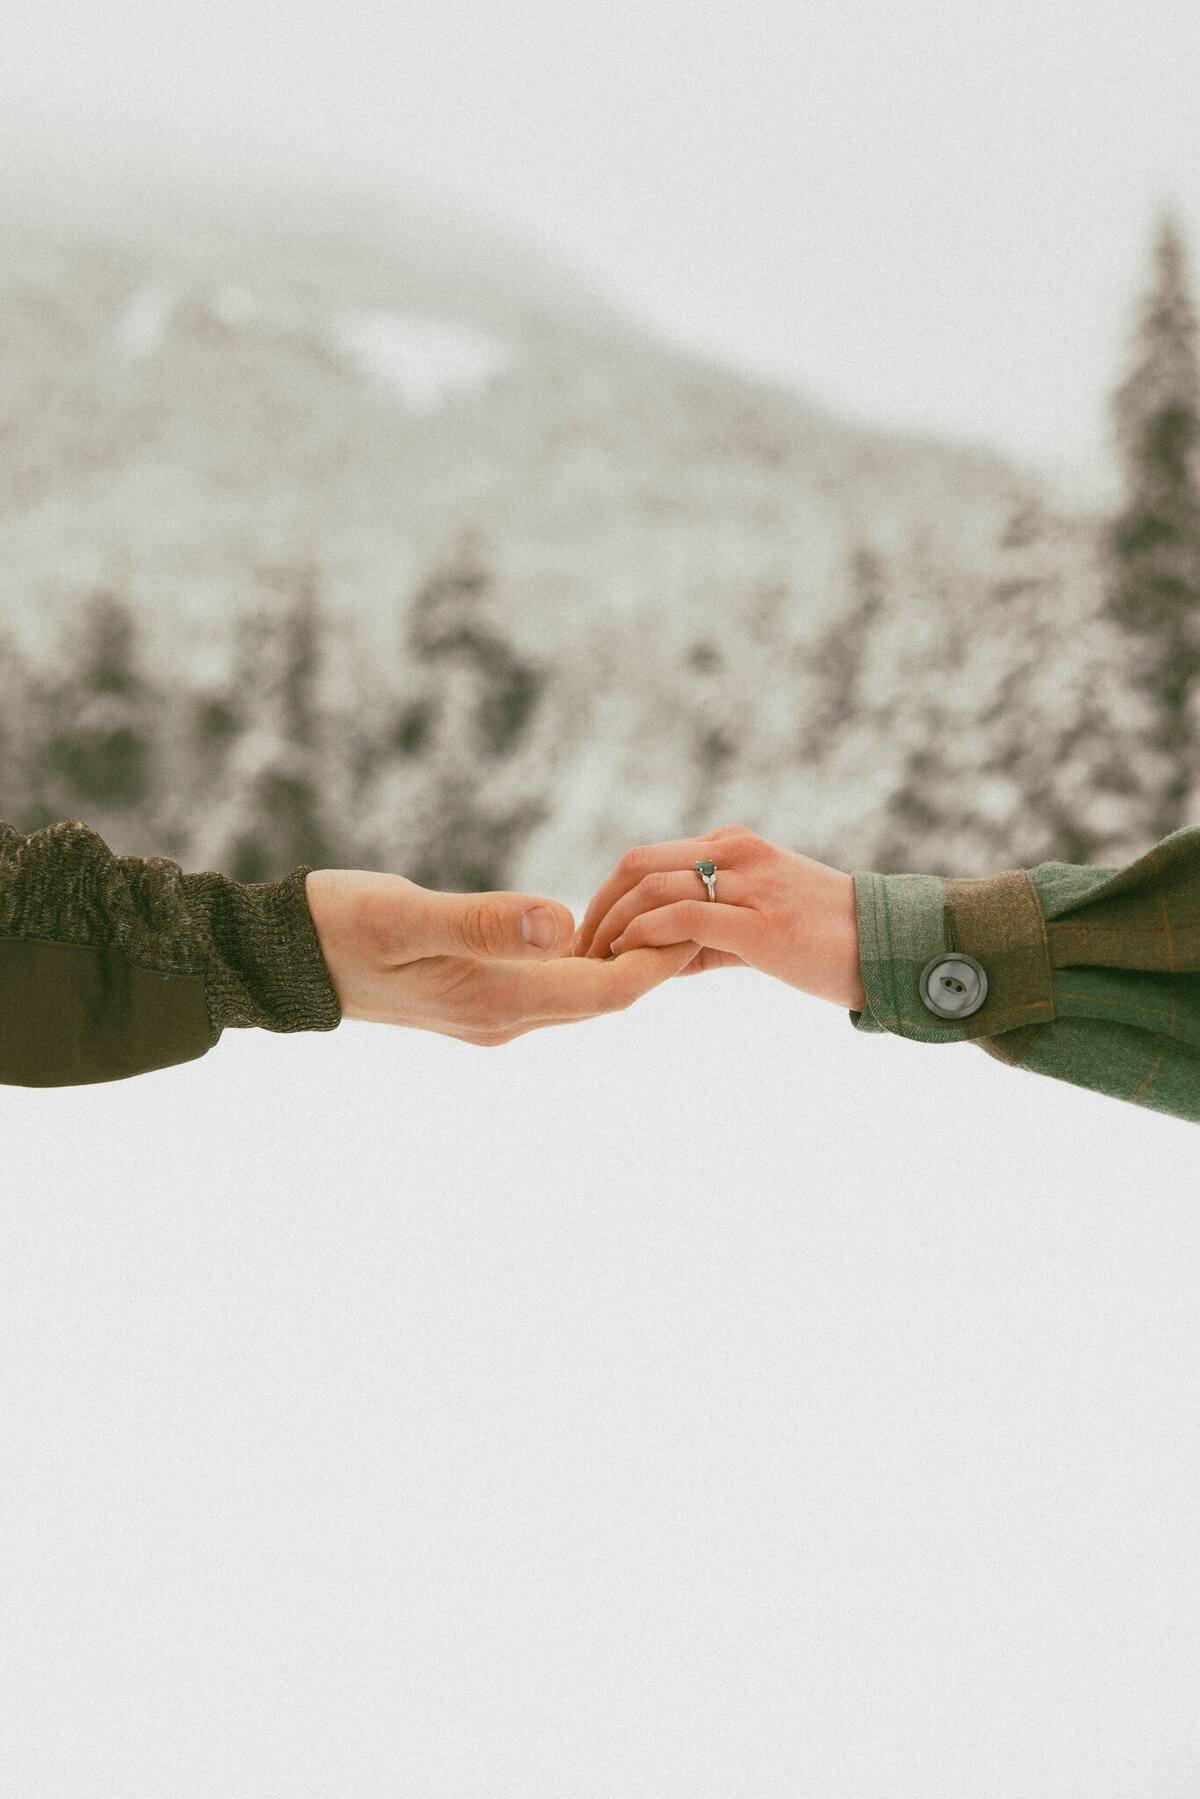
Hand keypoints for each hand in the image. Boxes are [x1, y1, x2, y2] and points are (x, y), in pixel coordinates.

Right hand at [304, 869, 699, 1044]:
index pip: (607, 989)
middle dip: (659, 961)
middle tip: (710, 913)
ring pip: (583, 994)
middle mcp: (503, 1018)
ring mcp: (491, 1014)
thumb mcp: (405, 916)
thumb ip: (483, 922)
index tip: (705, 919)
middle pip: (606, 997)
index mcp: (497, 1000)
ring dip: (628, 962)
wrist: (282, 960)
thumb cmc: (338, 928)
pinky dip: (589, 959)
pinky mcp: (478, 997)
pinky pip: (555, 987)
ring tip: (675, 917)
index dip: (662, 960)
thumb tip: (563, 923)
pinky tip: (604, 927)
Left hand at [572, 824, 865, 1011]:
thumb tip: (655, 959)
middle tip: (578, 954)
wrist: (890, 950)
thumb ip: (707, 935)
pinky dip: (645, 939)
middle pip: (637, 865)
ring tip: (596, 967)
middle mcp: (737, 854)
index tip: (587, 937)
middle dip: (597, 910)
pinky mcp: (760, 924)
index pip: (647, 859)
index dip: (606, 896)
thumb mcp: (761, 924)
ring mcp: (749, 885)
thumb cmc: (826, 943)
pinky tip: (632, 964)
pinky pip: (683, 921)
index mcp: (734, 847)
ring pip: (653, 890)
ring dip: (613, 929)